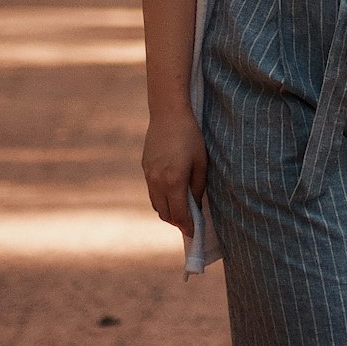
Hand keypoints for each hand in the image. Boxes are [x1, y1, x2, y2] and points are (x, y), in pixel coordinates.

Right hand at [142, 106, 207, 238]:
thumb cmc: (190, 135)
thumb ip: (198, 186)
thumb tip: (196, 205)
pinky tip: (171, 192)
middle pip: (165, 214)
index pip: (179, 214)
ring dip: (168, 211)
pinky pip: (152, 191)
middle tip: (189, 221)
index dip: (187, 226)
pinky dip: (161, 198)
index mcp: (173, 181)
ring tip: (181, 208)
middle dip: (177, 221)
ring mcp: (149, 175)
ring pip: (156, 204)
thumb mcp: (201, 161)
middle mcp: (157, 182)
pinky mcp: (145, 168)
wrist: (168, 113)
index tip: (194, 232)